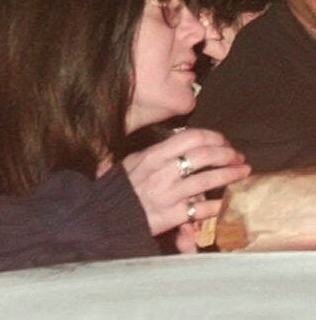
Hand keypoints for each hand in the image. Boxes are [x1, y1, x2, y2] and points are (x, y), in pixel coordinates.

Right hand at [121, 127, 249, 237]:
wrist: (109, 213)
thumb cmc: (120, 186)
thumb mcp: (133, 161)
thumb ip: (157, 152)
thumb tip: (178, 142)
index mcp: (153, 154)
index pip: (189, 137)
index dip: (211, 137)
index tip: (223, 141)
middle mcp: (163, 171)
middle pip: (203, 155)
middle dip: (226, 153)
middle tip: (238, 156)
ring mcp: (170, 193)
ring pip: (207, 180)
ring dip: (230, 174)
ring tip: (243, 172)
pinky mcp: (174, 214)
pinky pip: (203, 209)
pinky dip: (218, 205)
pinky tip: (228, 202)